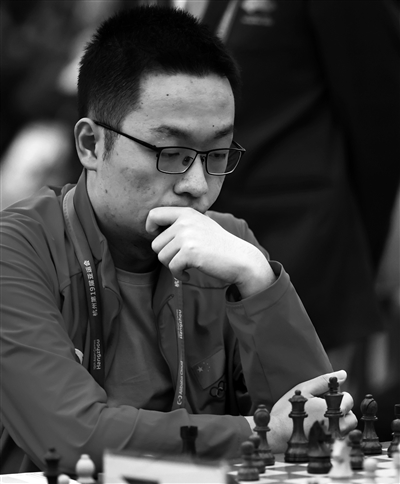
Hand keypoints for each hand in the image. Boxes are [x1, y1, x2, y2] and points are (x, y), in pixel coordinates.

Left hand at [146, 207, 274, 296]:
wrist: (240, 259)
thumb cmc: (218, 246)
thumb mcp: (200, 226)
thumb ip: (180, 224)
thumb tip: (151, 228)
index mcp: (186, 213)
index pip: (153, 215)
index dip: (151, 228)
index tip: (160, 239)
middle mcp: (185, 221)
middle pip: (155, 243)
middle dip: (166, 256)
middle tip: (181, 259)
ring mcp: (187, 236)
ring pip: (161, 257)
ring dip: (173, 266)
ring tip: (187, 265)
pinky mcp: (190, 252)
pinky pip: (172, 268)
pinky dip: (179, 275)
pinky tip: (189, 273)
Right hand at [246, 370, 356, 452]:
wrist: (276, 433)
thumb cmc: (289, 410)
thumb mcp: (304, 389)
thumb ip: (324, 381)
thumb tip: (343, 374)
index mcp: (333, 409)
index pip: (349, 400)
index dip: (338, 396)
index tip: (325, 397)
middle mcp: (337, 426)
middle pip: (351, 417)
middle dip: (341, 410)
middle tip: (324, 407)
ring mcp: (333, 439)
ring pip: (346, 429)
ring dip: (338, 422)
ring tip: (321, 418)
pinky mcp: (328, 448)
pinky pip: (338, 439)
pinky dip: (332, 432)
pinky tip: (317, 428)